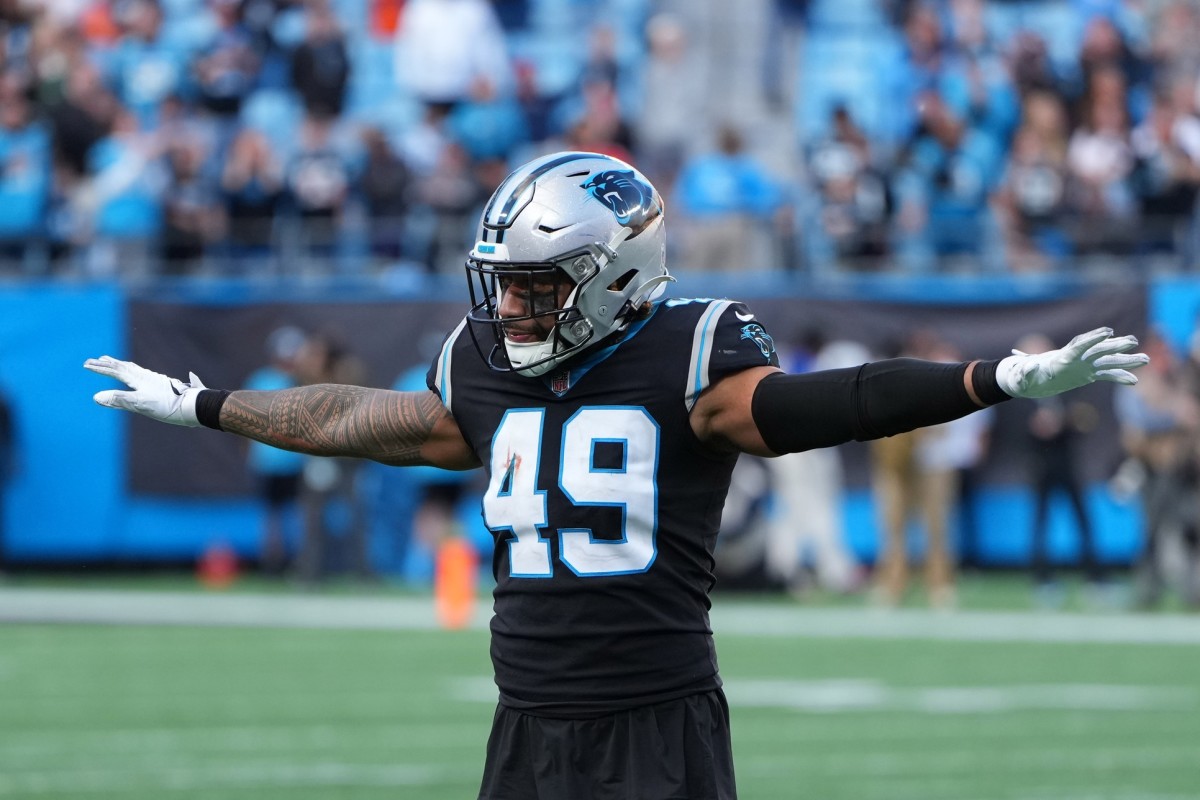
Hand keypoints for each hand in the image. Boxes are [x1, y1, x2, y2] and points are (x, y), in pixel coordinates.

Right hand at [84, 355, 206, 426]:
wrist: (192, 405)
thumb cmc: (167, 406)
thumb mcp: (140, 404)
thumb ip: (119, 400)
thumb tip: (96, 397)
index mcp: (138, 379)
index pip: (115, 371)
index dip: (100, 368)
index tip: (86, 364)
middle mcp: (145, 376)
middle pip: (123, 367)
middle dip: (108, 364)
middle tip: (96, 359)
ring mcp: (154, 380)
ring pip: (133, 369)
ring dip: (121, 365)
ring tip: (113, 363)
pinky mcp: (161, 385)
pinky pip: (141, 374)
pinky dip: (133, 372)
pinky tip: (139, 376)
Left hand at [996, 327, 1148, 398]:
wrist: (1030, 380)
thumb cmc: (1026, 378)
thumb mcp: (1022, 377)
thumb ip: (1023, 373)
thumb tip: (1022, 367)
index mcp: (1062, 356)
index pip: (1079, 345)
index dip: (1093, 338)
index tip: (1108, 331)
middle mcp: (1077, 358)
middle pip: (1098, 349)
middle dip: (1115, 345)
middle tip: (1134, 341)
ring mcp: (1084, 365)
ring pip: (1108, 361)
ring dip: (1126, 360)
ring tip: (1145, 359)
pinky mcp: (1088, 374)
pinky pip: (1106, 375)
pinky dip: (1119, 377)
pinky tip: (1133, 381)